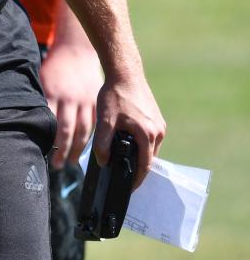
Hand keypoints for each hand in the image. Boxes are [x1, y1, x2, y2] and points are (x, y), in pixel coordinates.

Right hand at [41, 41, 99, 168]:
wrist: (74, 50)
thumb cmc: (85, 75)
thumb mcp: (94, 94)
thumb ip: (91, 113)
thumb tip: (92, 139)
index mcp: (92, 104)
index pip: (88, 132)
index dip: (83, 149)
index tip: (77, 162)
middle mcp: (78, 102)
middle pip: (74, 132)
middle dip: (69, 151)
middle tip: (63, 165)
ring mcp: (62, 97)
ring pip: (60, 125)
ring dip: (57, 144)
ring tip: (53, 158)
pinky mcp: (48, 90)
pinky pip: (46, 111)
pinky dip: (44, 125)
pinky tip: (41, 135)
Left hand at [94, 71, 165, 189]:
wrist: (125, 73)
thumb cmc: (115, 95)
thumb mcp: (104, 120)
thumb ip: (102, 143)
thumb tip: (104, 162)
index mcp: (148, 134)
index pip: (145, 166)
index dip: (137, 180)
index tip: (129, 190)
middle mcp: (158, 131)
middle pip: (148, 158)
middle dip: (137, 169)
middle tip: (122, 177)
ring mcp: (159, 125)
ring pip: (149, 148)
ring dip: (138, 155)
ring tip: (123, 161)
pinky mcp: (156, 118)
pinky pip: (150, 138)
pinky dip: (140, 144)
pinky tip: (127, 143)